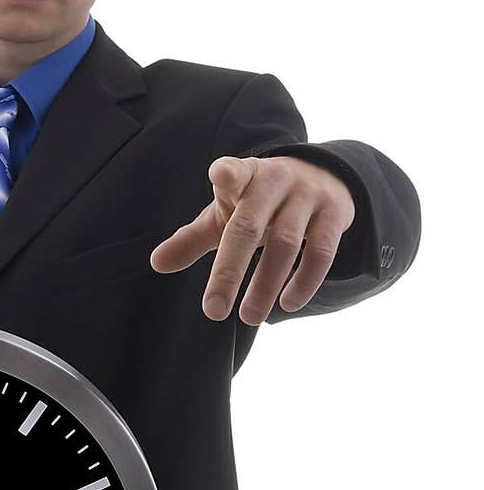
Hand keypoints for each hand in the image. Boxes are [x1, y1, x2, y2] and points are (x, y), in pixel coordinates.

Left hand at [150, 155, 355, 324]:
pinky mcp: (334, 215)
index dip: (227, 173)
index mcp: (243, 176)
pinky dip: (305, 281)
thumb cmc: (259, 202)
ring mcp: (306, 197)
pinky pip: (321, 252)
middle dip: (229, 270)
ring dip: (266, 285)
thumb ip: (192, 238)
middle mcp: (275, 182)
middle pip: (249, 227)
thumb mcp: (226, 213)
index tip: (219, 175)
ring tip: (249, 317)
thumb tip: (156, 263)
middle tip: (213, 311)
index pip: (233, 171)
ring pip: (285, 243)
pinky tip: (288, 304)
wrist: (321, 177)